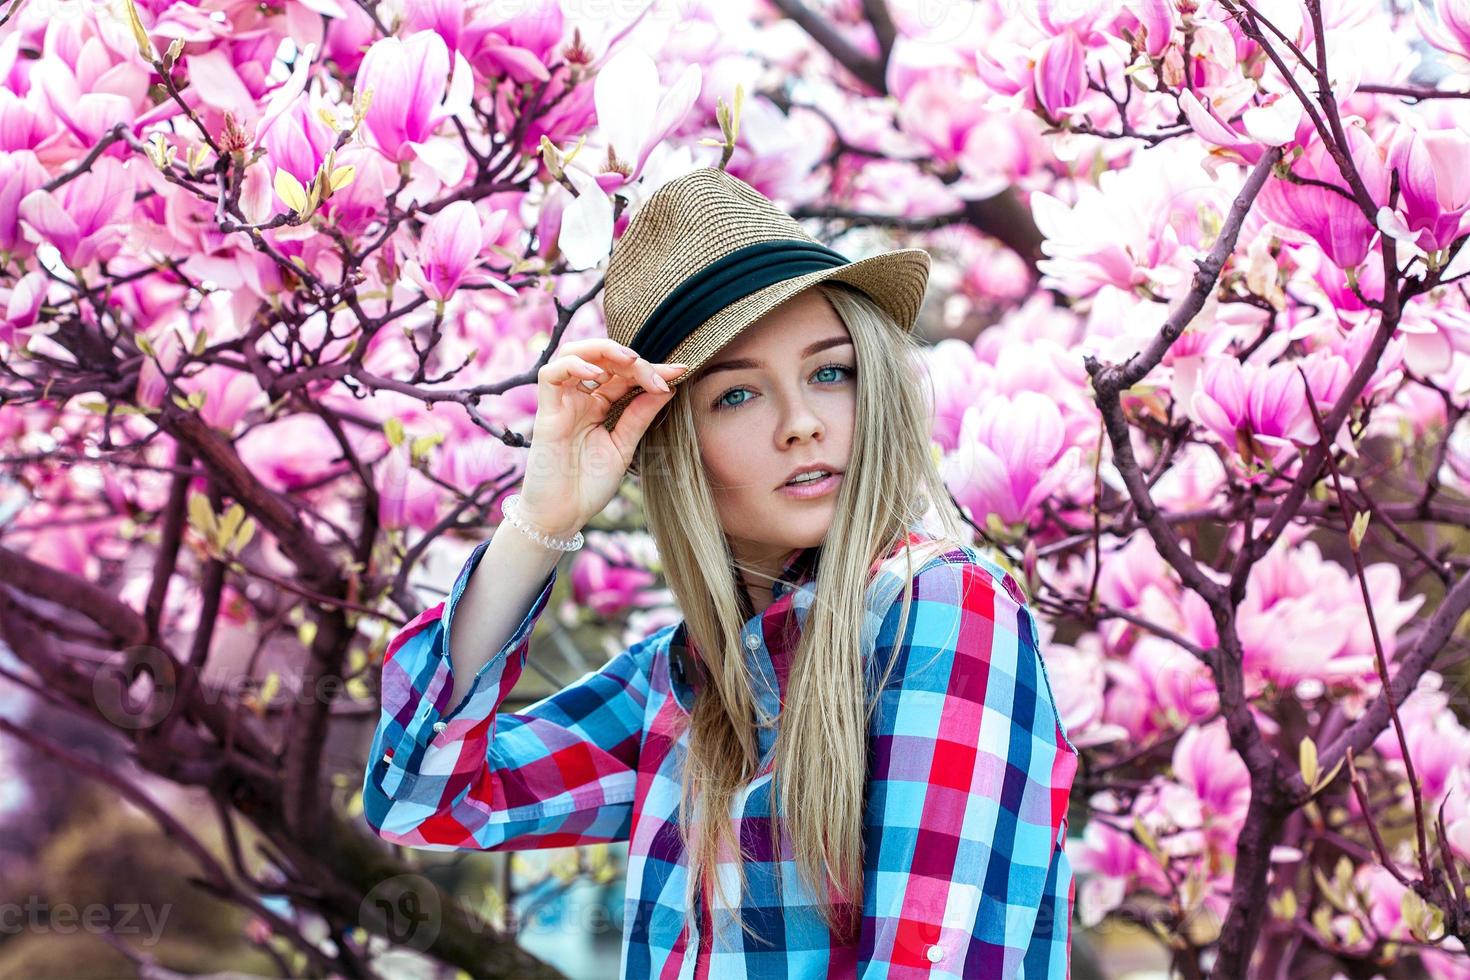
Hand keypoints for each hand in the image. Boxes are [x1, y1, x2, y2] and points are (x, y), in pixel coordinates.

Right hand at [516, 338, 687, 534]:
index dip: (651, 369)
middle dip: (632, 358)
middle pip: (601, 357)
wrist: (562, 516)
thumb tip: (668, 388)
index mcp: (598, 406)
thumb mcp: (624, 446)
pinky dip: (574, 365)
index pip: (624, 374)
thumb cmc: (589, 485)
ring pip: (573, 353)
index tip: (680, 370)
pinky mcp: (546, 413)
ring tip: (631, 362)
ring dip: (603, 350)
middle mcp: (580, 399)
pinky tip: (598, 375)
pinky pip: (551, 374)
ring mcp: (562, 404)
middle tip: (658, 374)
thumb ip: (640, 416)